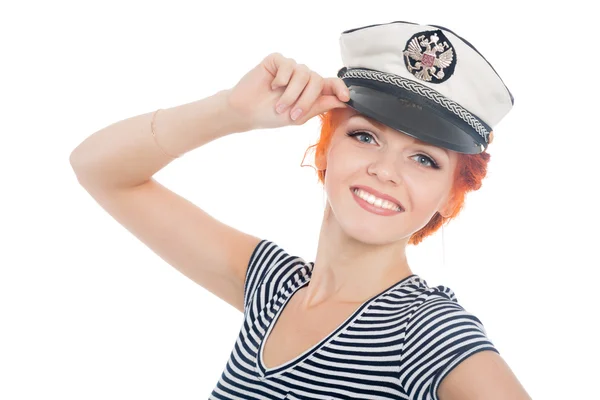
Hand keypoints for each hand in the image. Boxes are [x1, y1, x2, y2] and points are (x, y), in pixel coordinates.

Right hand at [225, 52, 349, 130]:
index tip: (345, 97)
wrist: (246, 111)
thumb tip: (342, 101)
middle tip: (293, 114)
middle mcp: (303, 77)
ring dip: (291, 94)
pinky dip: (281, 79)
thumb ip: (319, 106)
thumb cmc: (271, 115)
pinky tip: (271, 86)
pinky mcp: (277, 60)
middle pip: (317, 81)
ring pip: (303, 74)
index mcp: (310, 91)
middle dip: (306, 100)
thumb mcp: (298, 116)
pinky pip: (288, 66)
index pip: (331, 84)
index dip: (340, 88)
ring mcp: (290, 68)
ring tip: (279, 106)